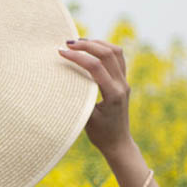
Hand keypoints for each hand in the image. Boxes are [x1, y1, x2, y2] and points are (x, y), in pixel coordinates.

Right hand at [58, 37, 132, 155]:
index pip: (95, 66)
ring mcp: (124, 82)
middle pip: (107, 53)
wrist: (118, 143)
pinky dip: (104, 49)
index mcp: (113, 94)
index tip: (61, 53)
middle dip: (87, 45)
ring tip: (79, 43)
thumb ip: (78, 99)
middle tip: (68, 43)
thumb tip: (63, 80)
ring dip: (97, 44)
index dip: (77, 57)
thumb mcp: (86, 119)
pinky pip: (118, 58)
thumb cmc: (100, 135)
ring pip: (116, 52)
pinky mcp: (123, 82)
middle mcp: (122, 85)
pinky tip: (91, 50)